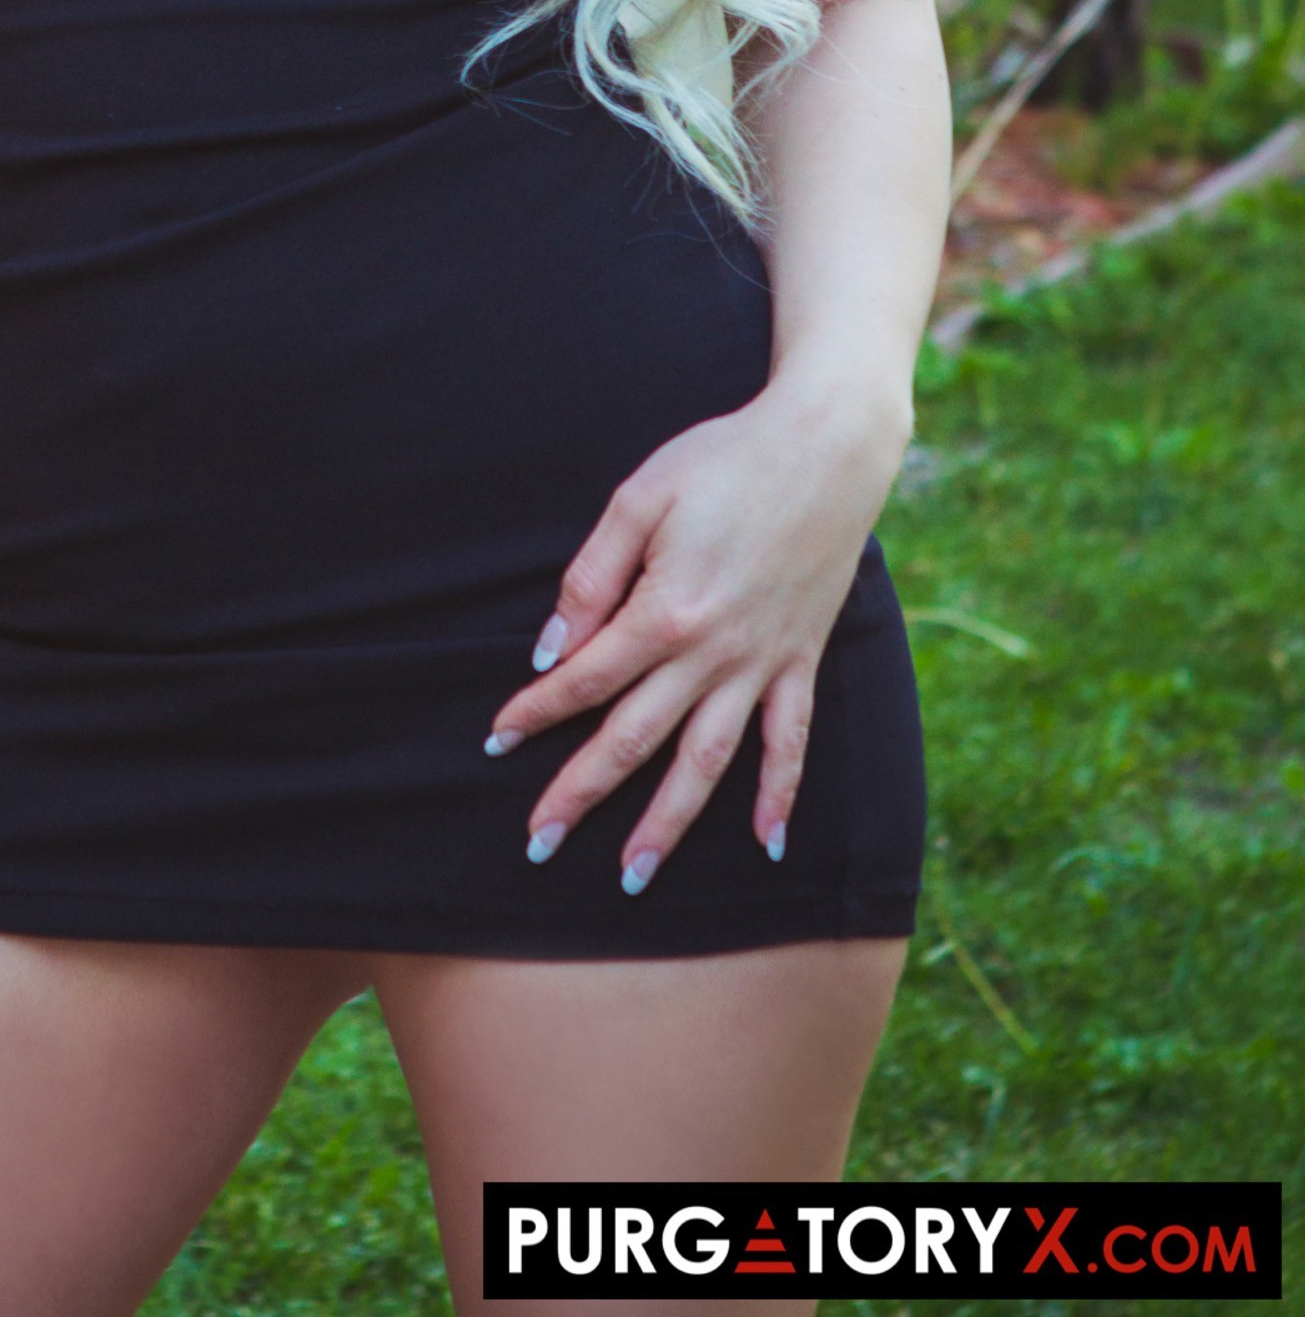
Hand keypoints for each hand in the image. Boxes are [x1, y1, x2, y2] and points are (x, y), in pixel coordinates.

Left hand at [485, 383, 905, 891]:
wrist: (826, 446)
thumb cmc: (724, 460)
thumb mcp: (640, 498)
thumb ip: (591, 576)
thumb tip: (551, 648)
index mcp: (664, 610)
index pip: (585, 679)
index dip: (536, 712)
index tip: (497, 741)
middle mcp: (713, 653)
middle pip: (635, 738)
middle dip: (582, 792)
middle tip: (538, 842)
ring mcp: (762, 663)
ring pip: (707, 762)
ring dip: (668, 823)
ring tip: (632, 876)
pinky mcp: (801, 660)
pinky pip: (790, 742)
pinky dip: (780, 795)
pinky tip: (767, 844)